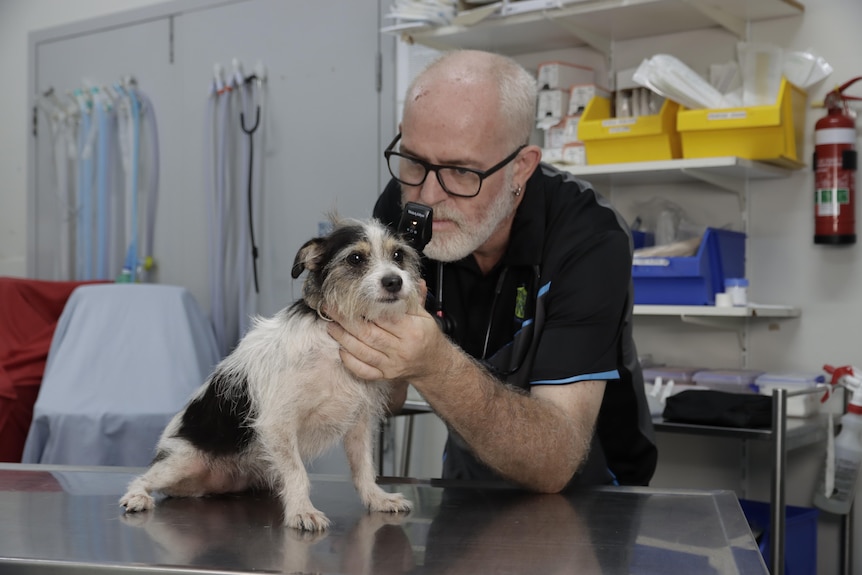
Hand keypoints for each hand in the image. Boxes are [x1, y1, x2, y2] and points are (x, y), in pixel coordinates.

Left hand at [325, 297, 448, 382]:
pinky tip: (341, 349)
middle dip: (346, 321)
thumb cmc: (427, 337)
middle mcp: (401, 349)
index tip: (348, 298)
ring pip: (362, 352)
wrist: (433, 365)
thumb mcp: (424, 315)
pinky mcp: (385, 375)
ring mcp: (392, 364)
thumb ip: (410, 299)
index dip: (364, 308)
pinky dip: (350, 361)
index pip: (384, 317)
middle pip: (369, 334)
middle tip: (330, 309)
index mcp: (412, 330)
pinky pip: (364, 370)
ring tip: (331, 326)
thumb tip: (398, 281)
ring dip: (343, 339)